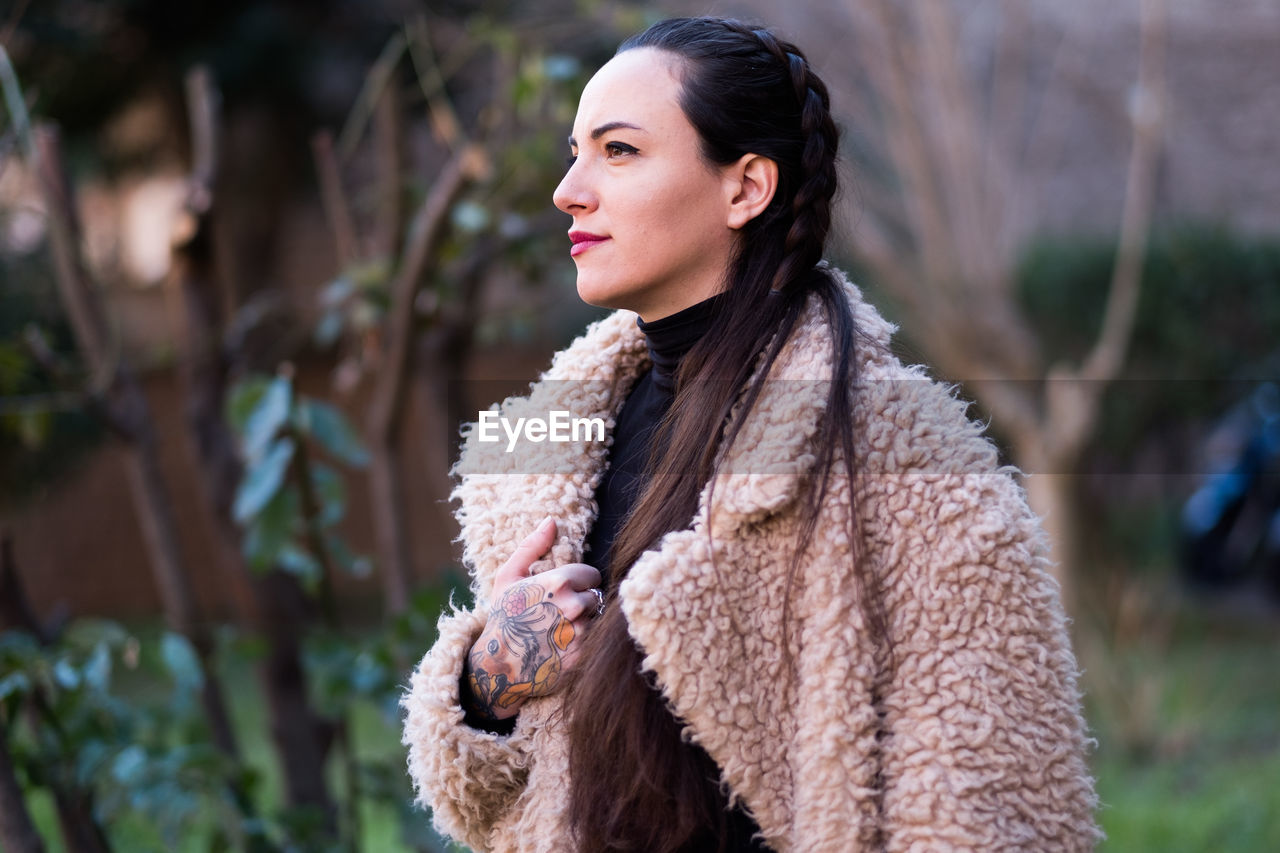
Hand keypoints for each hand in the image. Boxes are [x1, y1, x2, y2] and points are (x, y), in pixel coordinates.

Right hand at [462, 518, 602, 720]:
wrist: (498, 665)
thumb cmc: (504, 616)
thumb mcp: (509, 576)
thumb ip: (533, 546)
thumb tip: (552, 520)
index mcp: (560, 582)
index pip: (592, 575)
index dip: (577, 582)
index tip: (561, 593)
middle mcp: (574, 606)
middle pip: (595, 597)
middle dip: (582, 602)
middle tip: (557, 612)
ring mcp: (581, 633)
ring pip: (596, 619)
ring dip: (584, 622)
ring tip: (559, 629)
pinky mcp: (583, 656)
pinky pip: (594, 641)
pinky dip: (583, 643)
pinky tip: (562, 646)